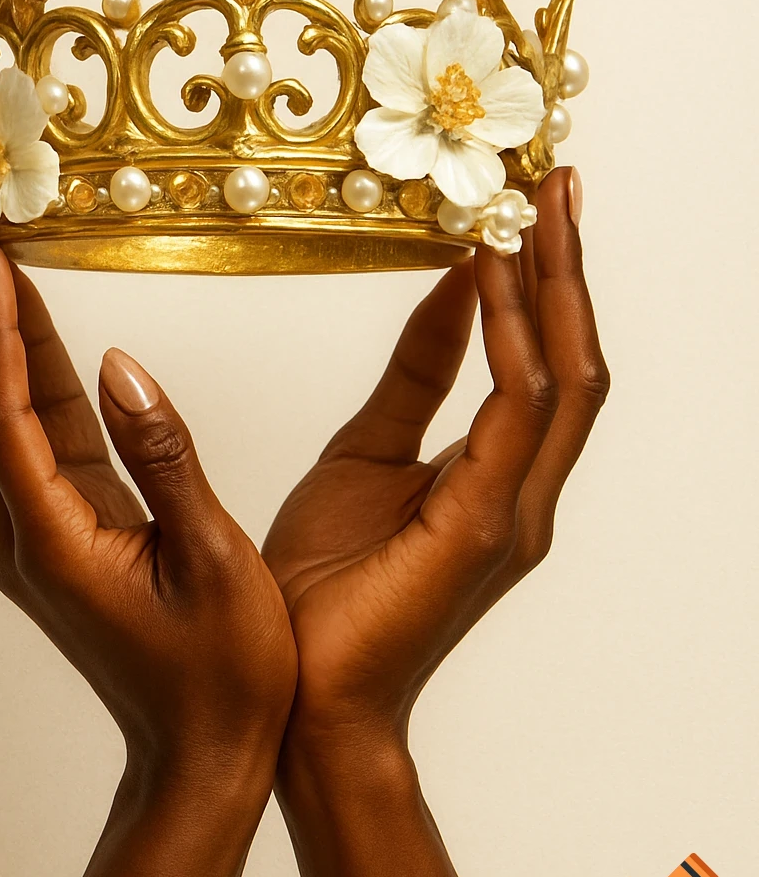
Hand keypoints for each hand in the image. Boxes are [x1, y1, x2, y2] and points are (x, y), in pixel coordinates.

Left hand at [0, 197, 296, 777]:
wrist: (203, 759)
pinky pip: (23, 426)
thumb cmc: (222, 678)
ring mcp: (35, 526)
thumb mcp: (214, 564)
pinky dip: (12, 359)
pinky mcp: (60, 522)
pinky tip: (16, 310)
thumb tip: (121, 365)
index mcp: (53, 540)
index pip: (0, 410)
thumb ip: (166, 460)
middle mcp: (23, 530)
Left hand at [263, 166, 608, 746]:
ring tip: (533, 209)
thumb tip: (449, 288)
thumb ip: (415, 377)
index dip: (549, 281)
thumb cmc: (327, 585)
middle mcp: (523, 491)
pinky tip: (489, 277)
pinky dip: (510, 339)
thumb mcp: (365, 452)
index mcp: (497, 475)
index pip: (547, 360)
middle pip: (574, 360)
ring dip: (551, 288)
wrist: (301, 692)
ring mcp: (512, 511)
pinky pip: (513, 414)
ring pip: (562, 379)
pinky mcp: (480, 527)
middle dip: (568, 268)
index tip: (536, 203)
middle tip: (558, 183)